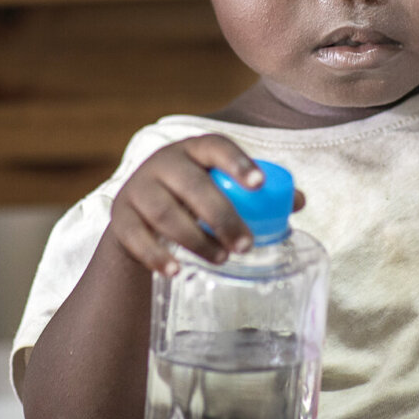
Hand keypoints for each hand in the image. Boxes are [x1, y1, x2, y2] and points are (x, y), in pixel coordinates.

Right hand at [107, 135, 303, 275]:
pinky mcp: (120, 219)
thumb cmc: (193, 198)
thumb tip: (298, 202)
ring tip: (221, 258)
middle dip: (222, 216)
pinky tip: (175, 271)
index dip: (237, 162)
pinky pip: (136, 238)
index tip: (259, 184)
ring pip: (165, 213)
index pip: (215, 146)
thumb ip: (255, 194)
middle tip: (246, 245)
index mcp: (193, 150)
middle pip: (193, 186)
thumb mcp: (219, 188)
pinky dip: (156, 256)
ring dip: (195, 239)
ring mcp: (138, 190)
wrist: (138, 217)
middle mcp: (162, 164)